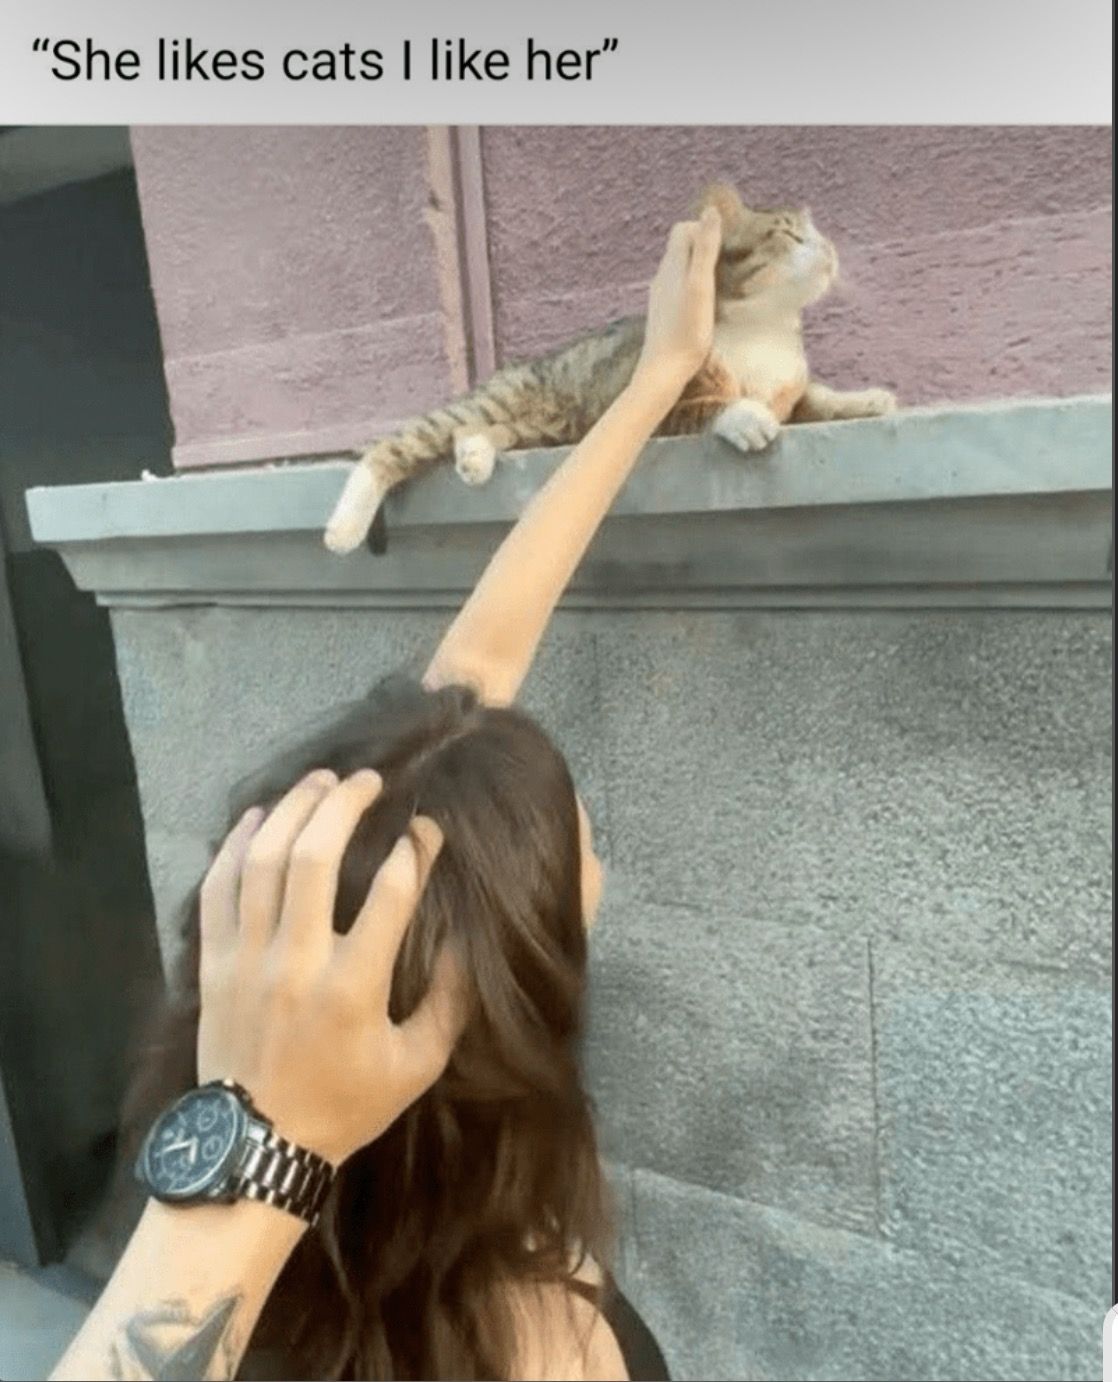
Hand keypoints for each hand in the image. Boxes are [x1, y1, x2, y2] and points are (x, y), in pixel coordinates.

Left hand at [197, 769, 464, 1164]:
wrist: (256, 1148)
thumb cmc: (345, 1105)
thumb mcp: (416, 1065)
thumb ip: (451, 1003)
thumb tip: (471, 940)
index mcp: (353, 989)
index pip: (391, 894)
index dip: (415, 850)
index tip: (427, 829)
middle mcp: (297, 963)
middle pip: (315, 859)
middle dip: (345, 805)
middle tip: (368, 781)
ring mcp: (247, 960)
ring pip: (263, 862)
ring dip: (294, 810)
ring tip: (321, 781)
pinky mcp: (212, 964)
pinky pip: (217, 888)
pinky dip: (235, 844)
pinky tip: (260, 816)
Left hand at [634, 206, 721, 390]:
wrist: (663, 372)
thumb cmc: (686, 331)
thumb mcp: (700, 286)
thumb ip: (704, 249)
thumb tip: (709, 211)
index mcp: (670, 266)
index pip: (682, 229)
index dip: (703, 229)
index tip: (726, 244)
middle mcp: (662, 278)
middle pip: (682, 248)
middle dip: (706, 247)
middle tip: (731, 262)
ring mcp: (661, 297)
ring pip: (682, 270)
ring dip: (702, 269)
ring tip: (725, 282)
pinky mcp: (664, 315)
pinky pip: (681, 290)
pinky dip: (697, 288)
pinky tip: (710, 305)